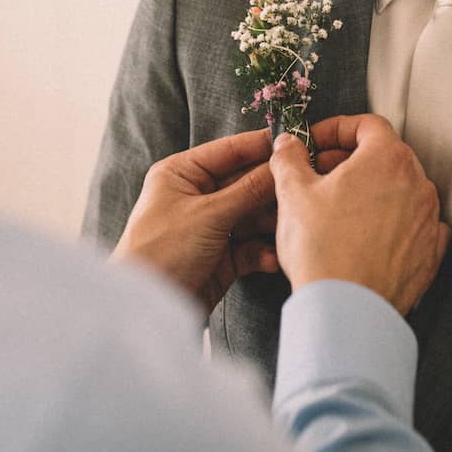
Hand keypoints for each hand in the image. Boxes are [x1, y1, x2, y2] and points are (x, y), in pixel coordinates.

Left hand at [112, 127, 281, 314]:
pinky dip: (263, 251)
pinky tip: (272, 259)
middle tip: (304, 187)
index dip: (263, 146)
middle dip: (273, 189)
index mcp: (182, 174)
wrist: (147, 310)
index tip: (298, 141)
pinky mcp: (221, 257)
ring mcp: (210, 227)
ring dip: (272, 222)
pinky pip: (251, 246)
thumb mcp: (208, 214)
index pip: (230, 151)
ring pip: (253, 216)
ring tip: (292, 226)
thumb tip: (281, 163)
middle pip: (246, 183)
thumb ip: (249, 189)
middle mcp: (196, 196)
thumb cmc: (161, 252)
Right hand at [270, 114, 450, 313]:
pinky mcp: (431, 252)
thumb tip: (288, 145)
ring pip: (400, 190)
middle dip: (350, 160)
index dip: (336, 129)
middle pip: (385, 155)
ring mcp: (428, 218)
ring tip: (338, 209)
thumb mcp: (293, 193)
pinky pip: (414, 224)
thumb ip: (289, 158)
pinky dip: (392, 223)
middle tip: (318, 175)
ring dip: (371, 191)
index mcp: (388, 159)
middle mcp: (417, 183)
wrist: (347, 310)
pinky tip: (366, 234)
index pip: (367, 124)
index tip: (314, 144)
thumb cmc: (323, 250)